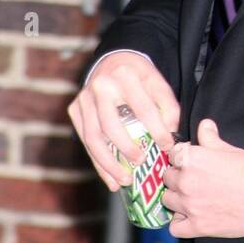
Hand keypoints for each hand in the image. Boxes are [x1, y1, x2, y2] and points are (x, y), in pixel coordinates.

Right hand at [68, 51, 179, 190]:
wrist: (112, 61)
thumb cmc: (139, 77)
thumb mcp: (158, 83)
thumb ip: (168, 107)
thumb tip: (169, 135)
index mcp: (125, 76)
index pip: (143, 108)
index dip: (157, 130)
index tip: (167, 147)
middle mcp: (100, 86)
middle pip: (111, 126)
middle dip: (126, 149)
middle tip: (141, 164)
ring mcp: (84, 99)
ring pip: (93, 138)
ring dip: (108, 164)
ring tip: (124, 181)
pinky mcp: (74, 110)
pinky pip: (85, 141)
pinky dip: (98, 163)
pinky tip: (110, 178)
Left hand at [162, 119, 243, 238]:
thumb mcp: (230, 150)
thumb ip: (210, 138)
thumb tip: (204, 125)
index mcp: (190, 159)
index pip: (173, 156)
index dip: (182, 159)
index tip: (191, 163)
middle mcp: (185, 181)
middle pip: (168, 177)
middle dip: (178, 178)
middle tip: (194, 181)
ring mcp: (189, 205)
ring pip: (167, 200)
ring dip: (177, 199)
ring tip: (191, 198)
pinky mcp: (197, 226)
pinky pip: (175, 228)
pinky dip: (180, 224)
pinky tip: (189, 218)